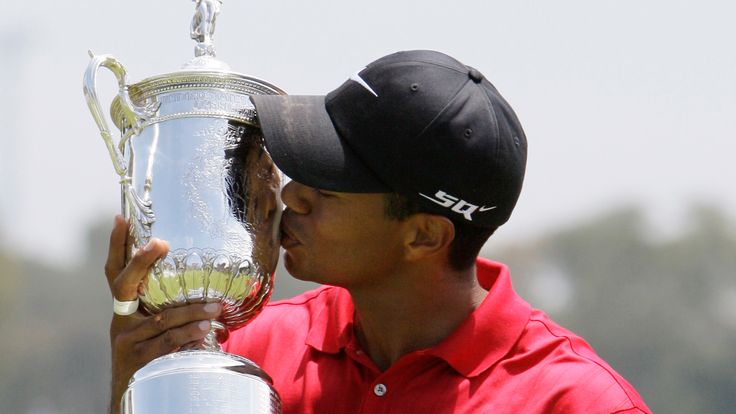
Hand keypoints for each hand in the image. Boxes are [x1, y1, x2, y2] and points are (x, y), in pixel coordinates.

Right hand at [105, 216, 221, 412]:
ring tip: (214, 307)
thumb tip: (211, 287)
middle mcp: (119, 321)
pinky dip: (188, 335)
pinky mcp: (137, 361)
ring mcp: (126, 341)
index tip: (122, 217)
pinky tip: (206, 330)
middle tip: (159, 243)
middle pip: (125, 284)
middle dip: (141, 261)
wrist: (135, 398)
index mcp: (124, 309)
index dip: (117, 245)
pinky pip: (166, 343)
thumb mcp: (154, 330)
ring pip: (160, 319)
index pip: (115, 272)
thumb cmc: (153, 357)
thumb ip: (171, 309)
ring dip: (190, 311)